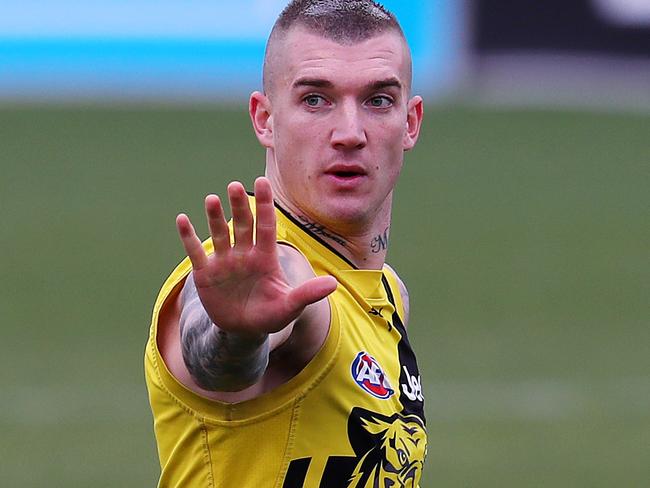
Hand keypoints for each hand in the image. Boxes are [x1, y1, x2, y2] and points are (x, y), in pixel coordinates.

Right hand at [176, 177, 336, 336]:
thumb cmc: (270, 316)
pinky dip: (188, 237)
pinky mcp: (205, 273)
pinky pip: (195, 251)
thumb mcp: (290, 306)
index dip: (265, 205)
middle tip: (235, 186)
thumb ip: (308, 293)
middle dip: (239, 206)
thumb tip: (333, 284)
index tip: (262, 181)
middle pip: (242, 224)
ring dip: (214, 217)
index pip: (266, 226)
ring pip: (219, 233)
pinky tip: (182, 219)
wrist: (244, 331)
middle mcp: (244, 254)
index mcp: (265, 257)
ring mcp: (224, 262)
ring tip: (211, 199)